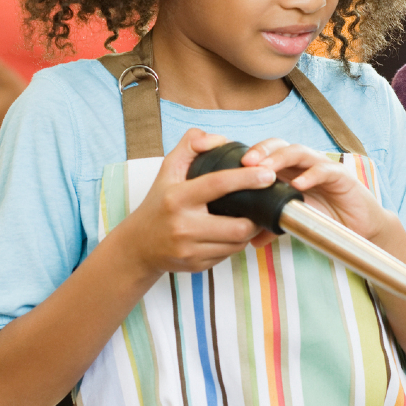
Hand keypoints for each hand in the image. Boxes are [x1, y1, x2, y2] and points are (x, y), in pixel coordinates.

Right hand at [116, 128, 273, 275]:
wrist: (138, 246)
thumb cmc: (159, 203)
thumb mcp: (167, 169)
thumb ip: (190, 145)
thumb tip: (219, 139)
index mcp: (177, 197)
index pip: (218, 184)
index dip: (247, 178)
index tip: (268, 175)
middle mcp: (183, 225)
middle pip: (238, 226)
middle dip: (255, 217)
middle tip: (260, 207)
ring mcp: (189, 249)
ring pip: (236, 244)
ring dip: (247, 232)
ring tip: (247, 220)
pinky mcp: (196, 265)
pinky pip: (227, 256)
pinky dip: (233, 244)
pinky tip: (228, 235)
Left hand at [242, 138, 392, 240]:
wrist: (360, 227)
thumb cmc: (326, 216)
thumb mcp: (295, 221)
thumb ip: (274, 226)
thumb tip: (251, 240)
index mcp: (289, 170)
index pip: (266, 152)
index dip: (249, 153)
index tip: (231, 163)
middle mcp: (303, 164)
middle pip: (279, 145)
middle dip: (261, 151)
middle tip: (245, 164)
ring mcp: (322, 166)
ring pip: (298, 152)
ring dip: (280, 159)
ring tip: (265, 171)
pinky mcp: (341, 176)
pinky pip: (324, 170)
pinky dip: (311, 175)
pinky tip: (298, 185)